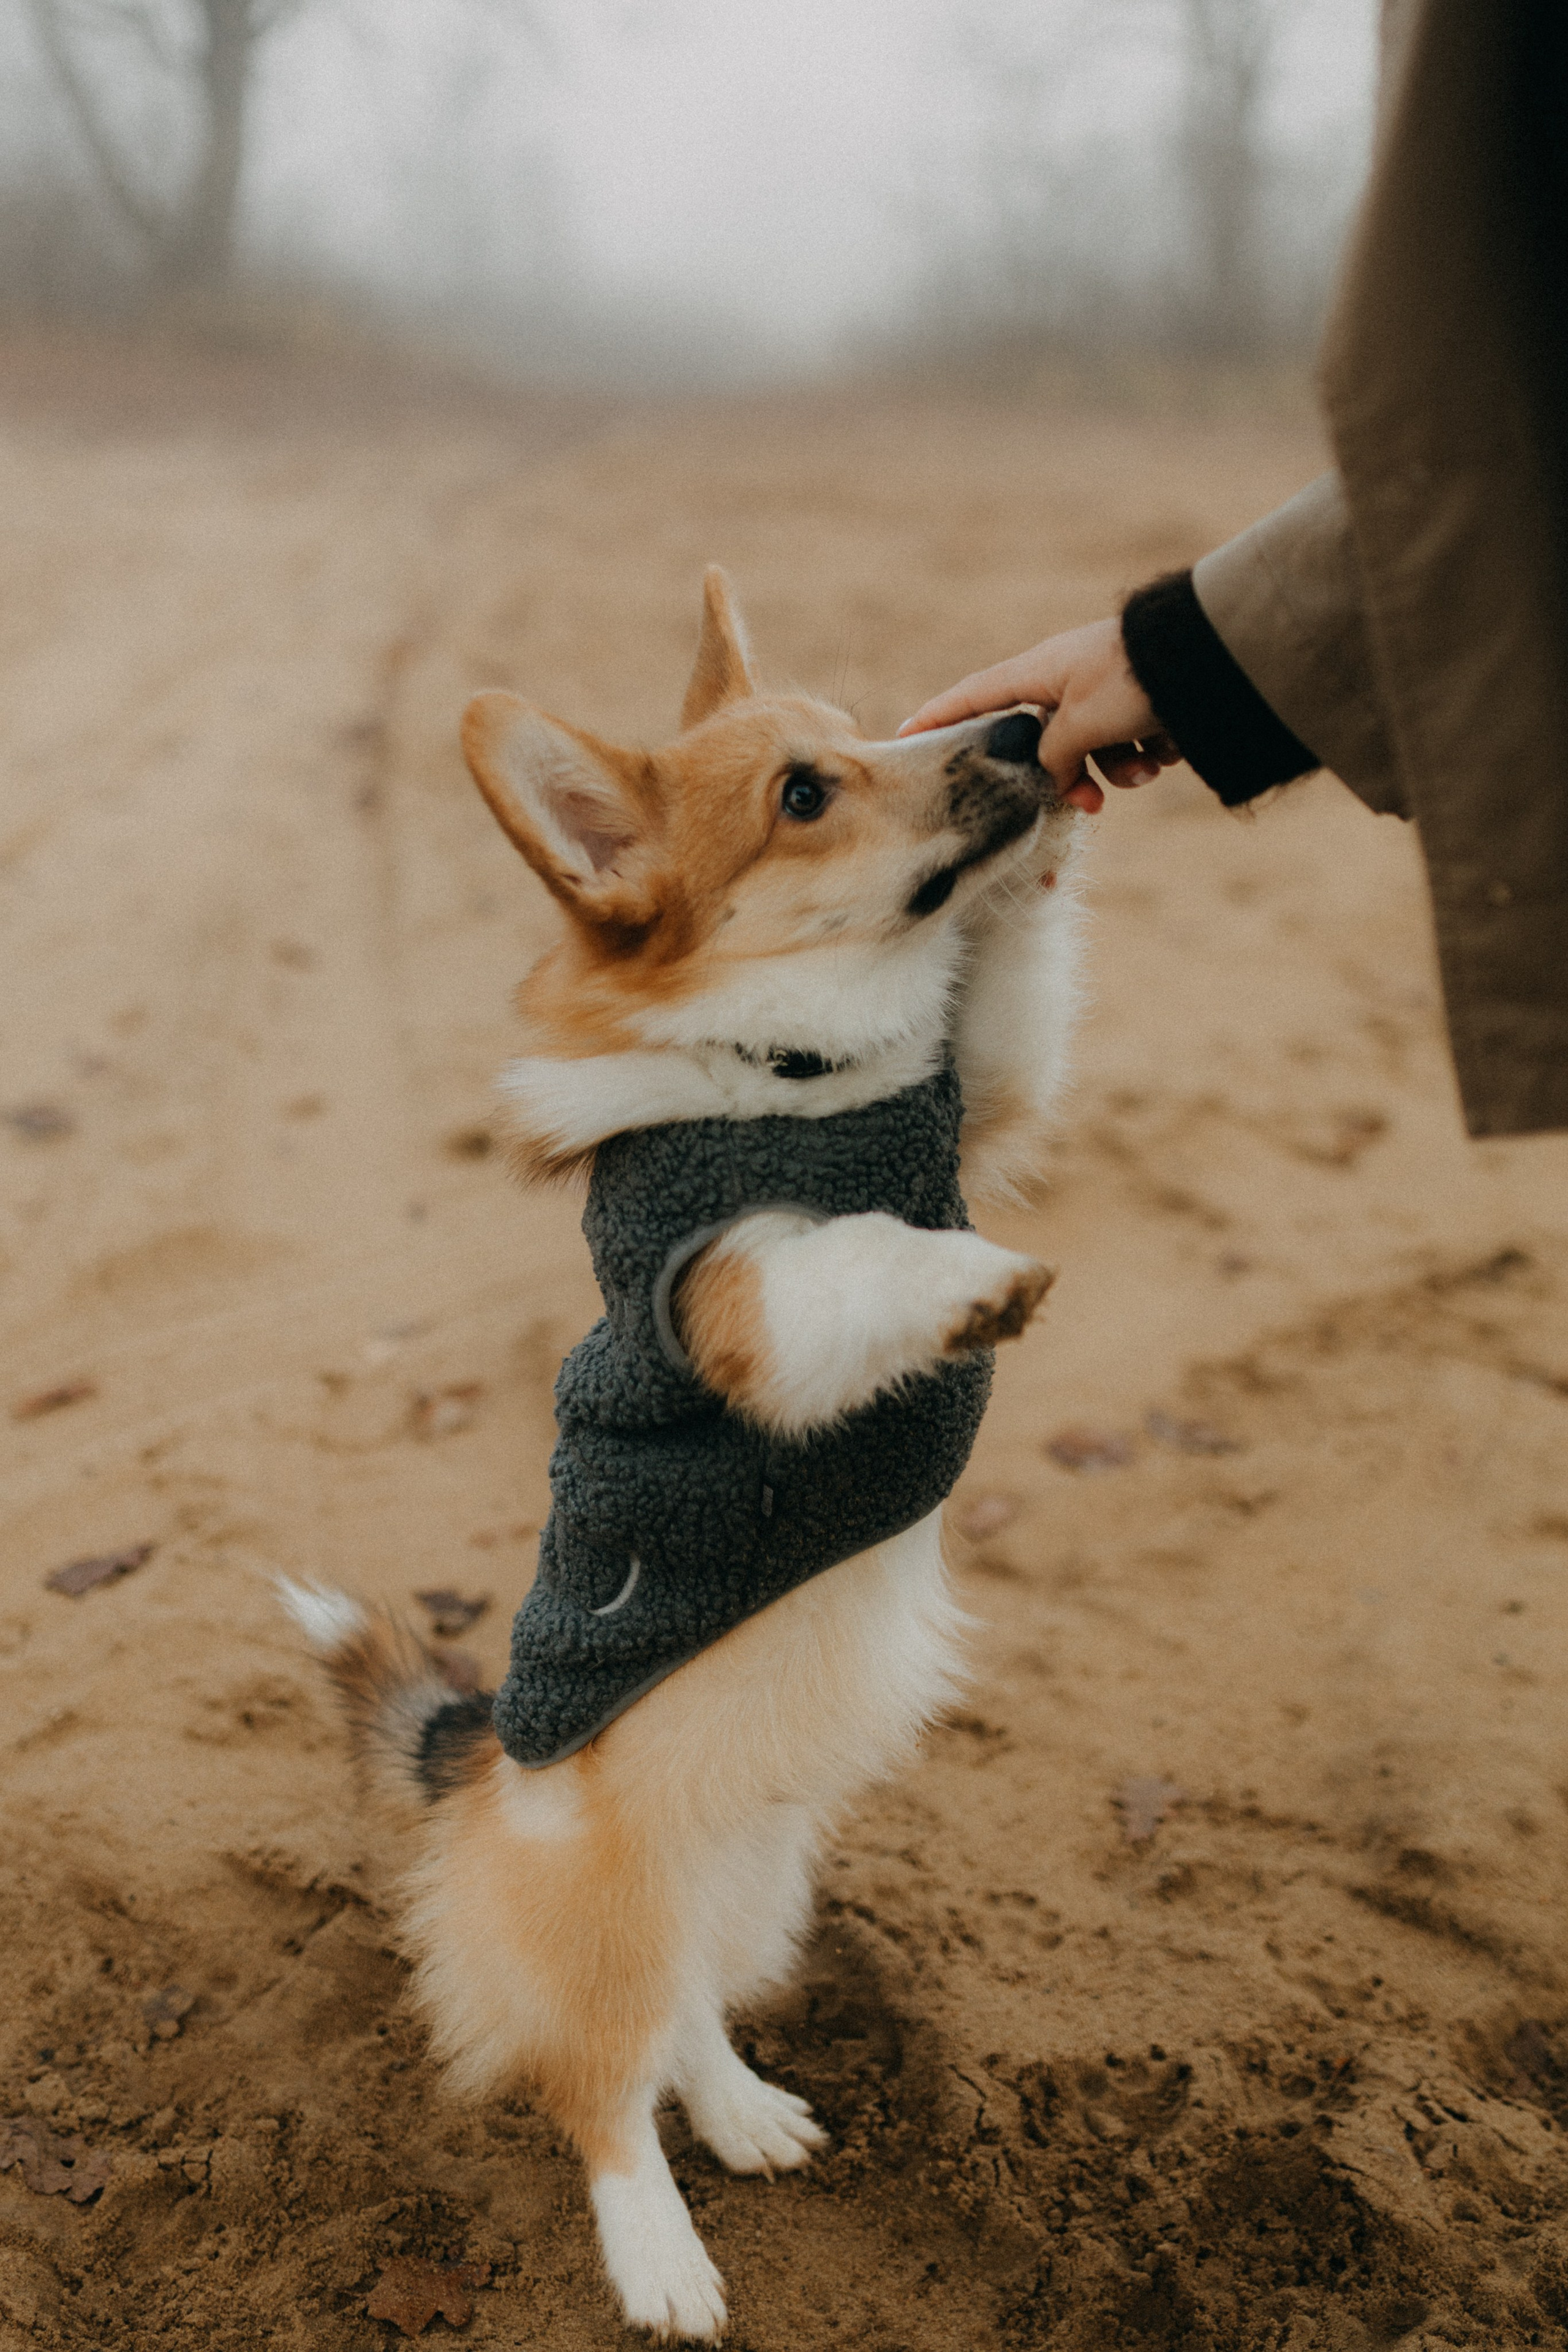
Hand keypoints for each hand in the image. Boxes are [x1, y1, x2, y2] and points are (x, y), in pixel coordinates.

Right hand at [898, 617, 1180, 811]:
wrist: (1208, 658)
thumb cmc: (1132, 679)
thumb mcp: (1080, 723)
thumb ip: (1052, 757)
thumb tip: (1054, 776)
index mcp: (1036, 671)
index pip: (971, 698)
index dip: (937, 719)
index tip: (903, 737)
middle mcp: (1064, 681)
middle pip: (1041, 742)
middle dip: (1068, 778)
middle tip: (1089, 804)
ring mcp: (1101, 693)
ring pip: (1090, 751)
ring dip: (1117, 770)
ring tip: (1146, 768)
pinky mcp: (1136, 704)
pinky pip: (1125, 744)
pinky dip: (1144, 753)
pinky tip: (1168, 744)